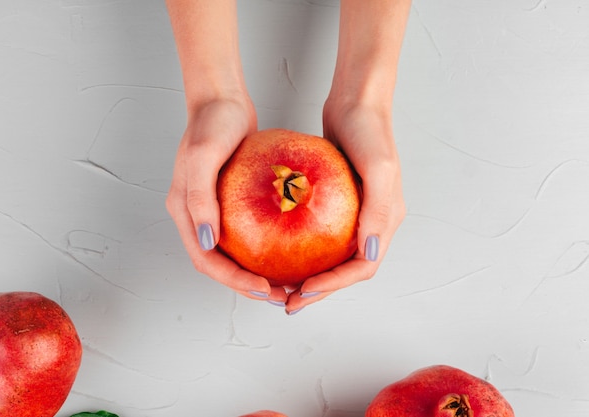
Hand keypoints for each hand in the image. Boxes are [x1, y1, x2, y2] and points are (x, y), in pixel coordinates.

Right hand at [166, 96, 287, 303]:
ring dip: (258, 272)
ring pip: (235, 254)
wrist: (222, 99)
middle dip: (249, 286)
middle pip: (221, 265)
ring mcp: (214, 211)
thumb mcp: (203, 156)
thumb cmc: (212, 123)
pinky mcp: (232, 202)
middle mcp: (198, 217)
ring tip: (289, 282)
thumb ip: (200, 198)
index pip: (207, 261)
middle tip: (282, 296)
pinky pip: (248, 234)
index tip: (265, 289)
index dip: (234, 281)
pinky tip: (291, 251)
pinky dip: (265, 248)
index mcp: (184, 212)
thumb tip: (209, 241)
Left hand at [284, 102, 405, 312]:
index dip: (334, 286)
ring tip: (281, 285)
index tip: (304, 291)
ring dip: (310, 274)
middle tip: (288, 301)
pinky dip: (302, 247)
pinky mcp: (337, 202)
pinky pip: (319, 233)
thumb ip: (378, 210)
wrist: (356, 102)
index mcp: (385, 221)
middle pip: (345, 269)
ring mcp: (355, 213)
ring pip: (331, 255)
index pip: (362, 267)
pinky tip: (276, 249)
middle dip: (318, 290)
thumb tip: (370, 252)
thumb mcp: (378, 167)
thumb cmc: (369, 130)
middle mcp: (372, 222)